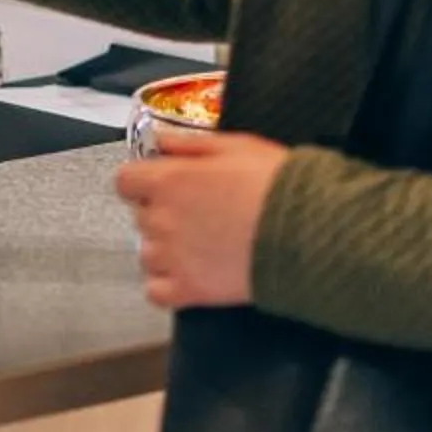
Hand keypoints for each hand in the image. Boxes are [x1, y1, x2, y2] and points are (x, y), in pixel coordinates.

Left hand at [114, 126, 289, 307]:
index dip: (143, 182)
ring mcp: (171, 258)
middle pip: (140, 217)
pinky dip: (168, 285)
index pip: (125, 181)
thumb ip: (189, 144)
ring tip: (201, 246)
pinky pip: (156, 291)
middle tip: (199, 215)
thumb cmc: (273, 184)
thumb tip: (160, 140)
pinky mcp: (188, 291)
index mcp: (167, 180)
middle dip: (162, 214)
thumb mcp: (235, 146)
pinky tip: (193, 274)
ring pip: (147, 254)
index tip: (164, 185)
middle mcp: (160, 219)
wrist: (306, 234)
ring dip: (166, 250)